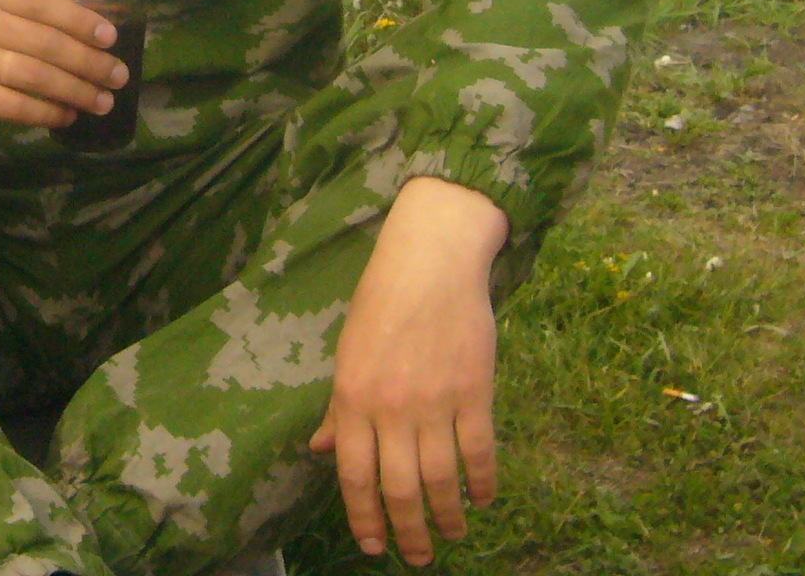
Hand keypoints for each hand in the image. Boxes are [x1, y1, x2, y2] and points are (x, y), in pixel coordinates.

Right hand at [0, 0, 127, 127]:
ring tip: (102, 102)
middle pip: (46, 43)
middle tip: (117, 77)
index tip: (111, 38)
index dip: (80, 20)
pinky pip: (17, 106)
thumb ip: (44, 6)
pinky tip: (68, 116)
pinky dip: (48, 113)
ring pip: (36, 76)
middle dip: (89, 62)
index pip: (43, 2)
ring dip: (76, 91)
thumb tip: (100, 5)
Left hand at [311, 176, 508, 565]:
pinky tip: (481, 500)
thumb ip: (340, 408)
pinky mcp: (475, 392)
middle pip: (399, 488)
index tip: (373, 545)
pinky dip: (481, 484)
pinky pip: (479, 452)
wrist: (432, 259)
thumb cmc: (382, 301)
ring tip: (451, 535)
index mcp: (353, 398)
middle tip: (416, 556)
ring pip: (441, 480)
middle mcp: (391, 407)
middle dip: (408, 532)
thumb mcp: (348, 352)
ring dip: (447, 517)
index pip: (354, 476)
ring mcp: (436, 402)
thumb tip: (322, 451)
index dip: (363, 517)